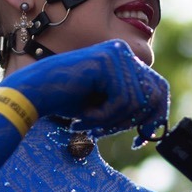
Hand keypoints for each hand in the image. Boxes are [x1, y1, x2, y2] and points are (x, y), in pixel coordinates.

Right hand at [7, 40, 169, 137]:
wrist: (33, 94)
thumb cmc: (65, 101)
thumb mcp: (105, 107)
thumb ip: (130, 110)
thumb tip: (156, 129)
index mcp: (124, 60)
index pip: (158, 88)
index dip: (157, 115)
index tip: (143, 140)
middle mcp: (123, 52)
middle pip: (153, 94)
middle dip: (134, 121)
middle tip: (107, 131)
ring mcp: (116, 53)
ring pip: (137, 102)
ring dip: (113, 121)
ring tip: (88, 122)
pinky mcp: (107, 61)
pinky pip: (122, 101)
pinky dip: (104, 117)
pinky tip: (83, 116)